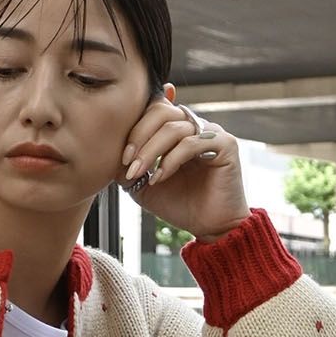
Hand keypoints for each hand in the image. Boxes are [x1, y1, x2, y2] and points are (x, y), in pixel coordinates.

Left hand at [117, 84, 248, 240]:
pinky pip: (191, 143)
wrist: (209, 227)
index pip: (153, 109)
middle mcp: (194, 126)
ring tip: (139, 173)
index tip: (122, 156)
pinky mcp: (225, 144)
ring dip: (150, 151)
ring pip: (173, 128)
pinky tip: (160, 177)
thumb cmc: (180, 204)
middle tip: (127, 161)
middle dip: (138, 136)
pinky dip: (170, 160)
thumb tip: (109, 150)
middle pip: (161, 111)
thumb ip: (128, 164)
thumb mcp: (143, 184)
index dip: (133, 126)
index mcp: (177, 130)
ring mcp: (211, 133)